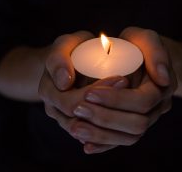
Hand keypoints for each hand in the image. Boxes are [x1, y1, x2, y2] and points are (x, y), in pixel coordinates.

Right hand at [38, 31, 132, 152]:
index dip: (98, 94)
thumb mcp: (63, 46)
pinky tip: (129, 118)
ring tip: (133, 105)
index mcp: (48, 91)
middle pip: (81, 120)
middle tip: (131, 88)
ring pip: (90, 133)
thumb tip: (64, 81)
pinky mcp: (80, 125)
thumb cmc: (69, 51)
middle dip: (108, 107)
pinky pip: (95, 137)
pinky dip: (112, 131)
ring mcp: (66, 119)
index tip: (122, 78)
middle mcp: (55, 109)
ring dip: (113, 121)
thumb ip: (58, 59)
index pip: (71, 103)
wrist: (69, 64)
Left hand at [71, 27, 176, 152]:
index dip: (116, 100)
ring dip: (102, 135)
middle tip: (78, 108)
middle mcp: (157, 108)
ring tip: (75, 128)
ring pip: (129, 138)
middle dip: (105, 118)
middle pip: (136, 125)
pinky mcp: (133, 127)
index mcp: (161, 88)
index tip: (89, 92)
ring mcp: (146, 119)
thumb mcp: (145, 39)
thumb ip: (155, 51)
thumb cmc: (139, 46)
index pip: (141, 101)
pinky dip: (104, 144)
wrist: (141, 60)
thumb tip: (162, 78)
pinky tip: (86, 145)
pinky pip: (122, 141)